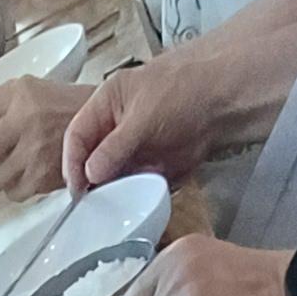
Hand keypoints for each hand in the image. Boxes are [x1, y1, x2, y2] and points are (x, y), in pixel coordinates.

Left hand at [0, 76, 84, 204]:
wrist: (105, 123)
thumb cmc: (63, 110)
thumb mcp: (27, 95)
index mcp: (16, 93)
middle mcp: (24, 119)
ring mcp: (36, 149)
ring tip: (11, 165)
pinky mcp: (45, 175)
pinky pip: (13, 193)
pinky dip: (14, 188)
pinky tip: (28, 172)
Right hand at [63, 54, 218, 195]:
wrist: (224, 99)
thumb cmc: (182, 90)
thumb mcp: (142, 116)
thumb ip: (114, 147)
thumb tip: (90, 174)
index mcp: (106, 104)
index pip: (77, 136)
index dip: (72, 163)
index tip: (77, 189)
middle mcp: (116, 128)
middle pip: (90, 161)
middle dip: (91, 183)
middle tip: (94, 204)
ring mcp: (134, 148)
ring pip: (112, 178)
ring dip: (114, 193)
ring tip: (117, 205)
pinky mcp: (151, 166)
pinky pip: (135, 187)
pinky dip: (136, 197)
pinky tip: (138, 201)